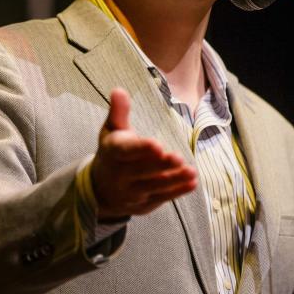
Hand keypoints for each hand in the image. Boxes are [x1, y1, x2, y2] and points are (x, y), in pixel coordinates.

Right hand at [91, 88, 196, 219]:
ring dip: (173, 180)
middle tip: (178, 158)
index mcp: (113, 153)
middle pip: (141, 171)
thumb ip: (118, 112)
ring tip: (191, 171)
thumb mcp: (111, 131)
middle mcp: (120, 175)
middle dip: (160, 165)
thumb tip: (119, 90)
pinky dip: (177, 192)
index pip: (125, 151)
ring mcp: (132, 191)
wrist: (101, 189)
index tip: (157, 144)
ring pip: (154, 186)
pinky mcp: (144, 203)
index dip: (141, 149)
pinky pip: (162, 197)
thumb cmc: (112, 152)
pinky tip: (192, 183)